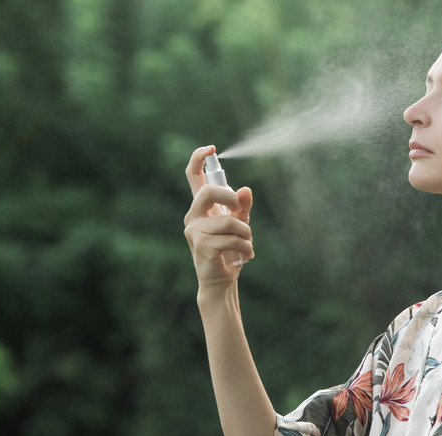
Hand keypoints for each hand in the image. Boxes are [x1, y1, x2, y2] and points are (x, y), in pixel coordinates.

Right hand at [184, 145, 253, 292]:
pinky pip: (231, 239)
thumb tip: (245, 189)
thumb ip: (242, 206)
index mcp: (201, 208)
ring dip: (245, 233)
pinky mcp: (201, 246)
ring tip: (248, 245)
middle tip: (241, 211)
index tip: (211, 148)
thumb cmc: (229, 250)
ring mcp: (195, 231)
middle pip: (207, 193)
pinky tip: (246, 256)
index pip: (193, 177)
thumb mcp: (240, 224)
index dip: (198, 159)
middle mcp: (193, 216)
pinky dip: (245, 247)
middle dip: (230, 199)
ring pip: (228, 221)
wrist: (221, 280)